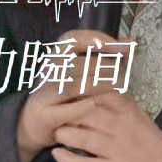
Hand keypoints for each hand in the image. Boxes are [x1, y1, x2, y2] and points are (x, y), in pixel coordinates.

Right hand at [16, 30, 133, 161]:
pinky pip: (67, 110)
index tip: (122, 47)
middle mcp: (48, 71)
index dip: (99, 40)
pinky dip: (84, 107)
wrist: (32, 122)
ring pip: (75, 86)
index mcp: (56, 56)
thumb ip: (101, 56)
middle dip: (106, 69)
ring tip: (119, 90)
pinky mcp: (44, 115)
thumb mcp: (78, 71)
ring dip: (100, 87)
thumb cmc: (62, 93)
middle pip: (79, 64)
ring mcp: (44, 93)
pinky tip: (98, 105)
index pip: (74, 38)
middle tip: (125, 76)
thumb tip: (129, 41)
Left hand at [50, 91, 161, 161]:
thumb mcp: (137, 116)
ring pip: (83, 138)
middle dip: (66, 112)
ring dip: (64, 134)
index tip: (62, 90)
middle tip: (53, 112)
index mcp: (127, 110)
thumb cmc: (151, 142)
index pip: (98, 93)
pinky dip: (68, 160)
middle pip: (87, 112)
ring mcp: (117, 150)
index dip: (78, 90)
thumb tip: (93, 87)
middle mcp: (122, 127)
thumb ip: (117, 102)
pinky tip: (58, 155)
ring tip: (56, 132)